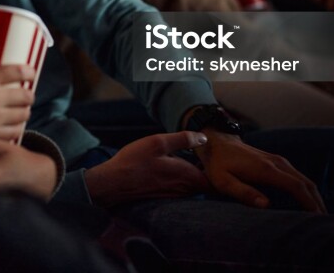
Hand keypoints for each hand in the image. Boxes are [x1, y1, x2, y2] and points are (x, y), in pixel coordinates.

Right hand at [0, 33, 34, 150]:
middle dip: (28, 94)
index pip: (19, 72)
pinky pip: (14, 133)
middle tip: (24, 93)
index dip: (29, 72)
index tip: (30, 73)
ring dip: (24, 111)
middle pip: (27, 96)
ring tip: (19, 109)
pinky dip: (17, 128)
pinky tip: (11, 125)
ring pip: (23, 115)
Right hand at [83, 131, 208, 207]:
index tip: (219, 156)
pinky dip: (185, 177)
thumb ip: (183, 139)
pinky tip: (176, 165)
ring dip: (197, 173)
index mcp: (187, 176)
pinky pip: (183, 187)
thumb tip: (203, 137)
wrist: (112, 184)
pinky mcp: (165, 195)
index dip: (220, 169)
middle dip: (210, 170)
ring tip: (195, 156)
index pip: (215, 180)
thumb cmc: (134, 161)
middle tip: (208, 152)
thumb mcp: (158, 142)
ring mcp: (175, 195)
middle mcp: (184, 189)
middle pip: (207, 183)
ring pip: (195, 185)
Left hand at [192, 131, 325, 212]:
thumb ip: (243, 192)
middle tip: (327, 224)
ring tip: (321, 218)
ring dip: (315, 197)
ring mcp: (279, 161)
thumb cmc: (218, 164)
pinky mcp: (277, 162)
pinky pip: (298, 177)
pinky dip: (308, 191)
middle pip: (307, 183)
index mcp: (266, 169)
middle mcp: (277, 163)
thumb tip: (266, 205)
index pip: (297, 187)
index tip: (319, 219)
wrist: (216, 141)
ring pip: (305, 180)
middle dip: (318, 203)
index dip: (310, 203)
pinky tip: (309, 204)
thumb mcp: (223, 181)